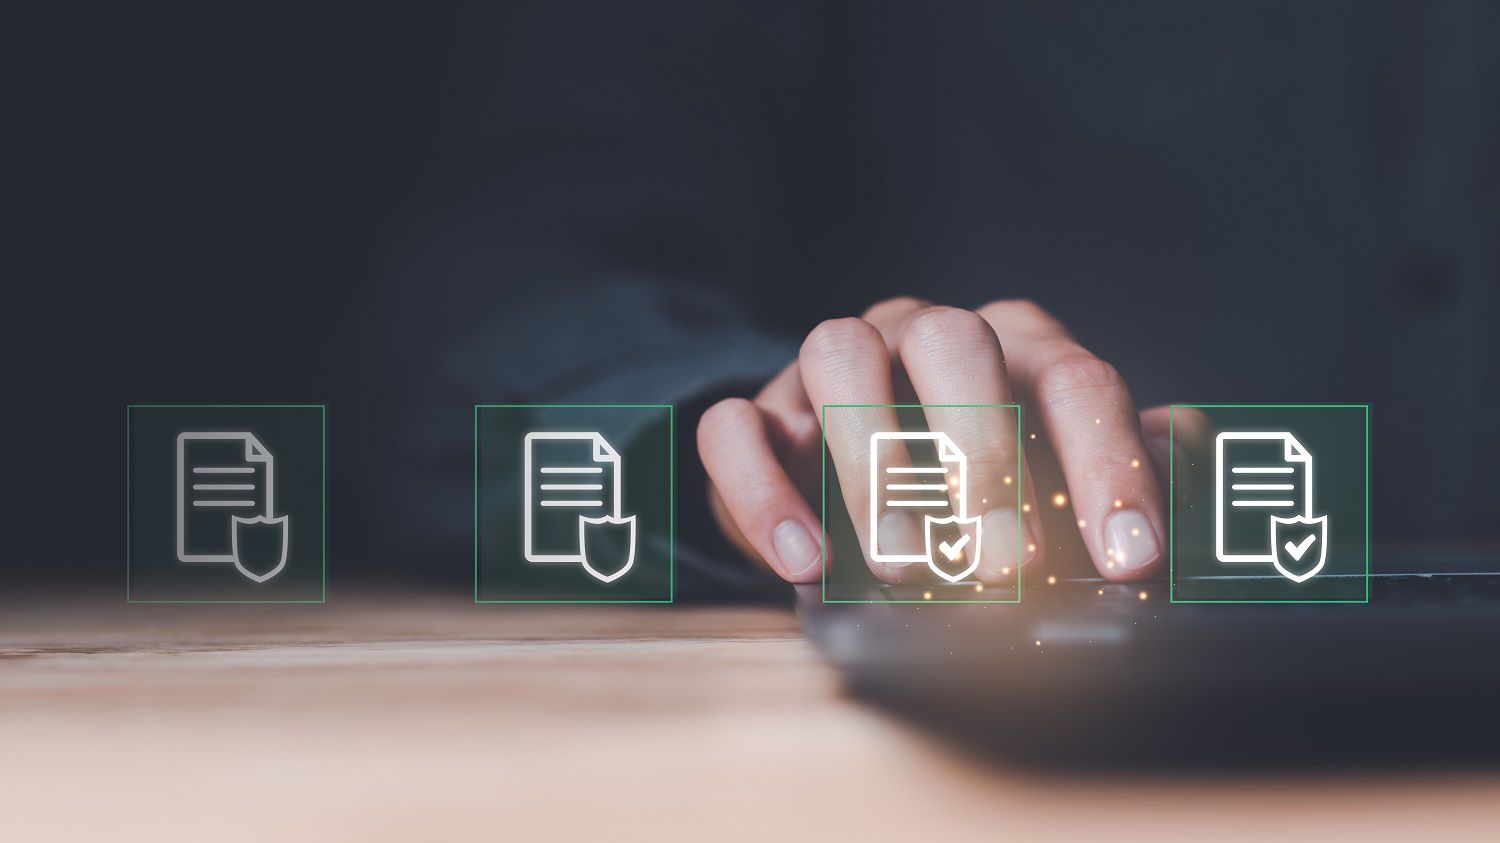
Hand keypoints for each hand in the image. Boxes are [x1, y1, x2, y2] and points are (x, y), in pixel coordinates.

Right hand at [697, 298, 1212, 583]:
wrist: (849, 470)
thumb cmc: (975, 482)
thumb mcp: (1056, 478)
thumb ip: (1125, 467)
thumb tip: (1194, 458)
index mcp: (1017, 346)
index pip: (1076, 380)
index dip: (1108, 468)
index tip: (1130, 560)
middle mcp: (927, 333)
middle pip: (956, 347)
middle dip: (985, 456)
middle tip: (1006, 569)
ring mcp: (833, 361)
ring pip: (841, 360)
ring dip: (875, 467)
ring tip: (907, 571)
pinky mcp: (757, 408)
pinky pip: (738, 426)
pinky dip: (764, 490)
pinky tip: (804, 563)